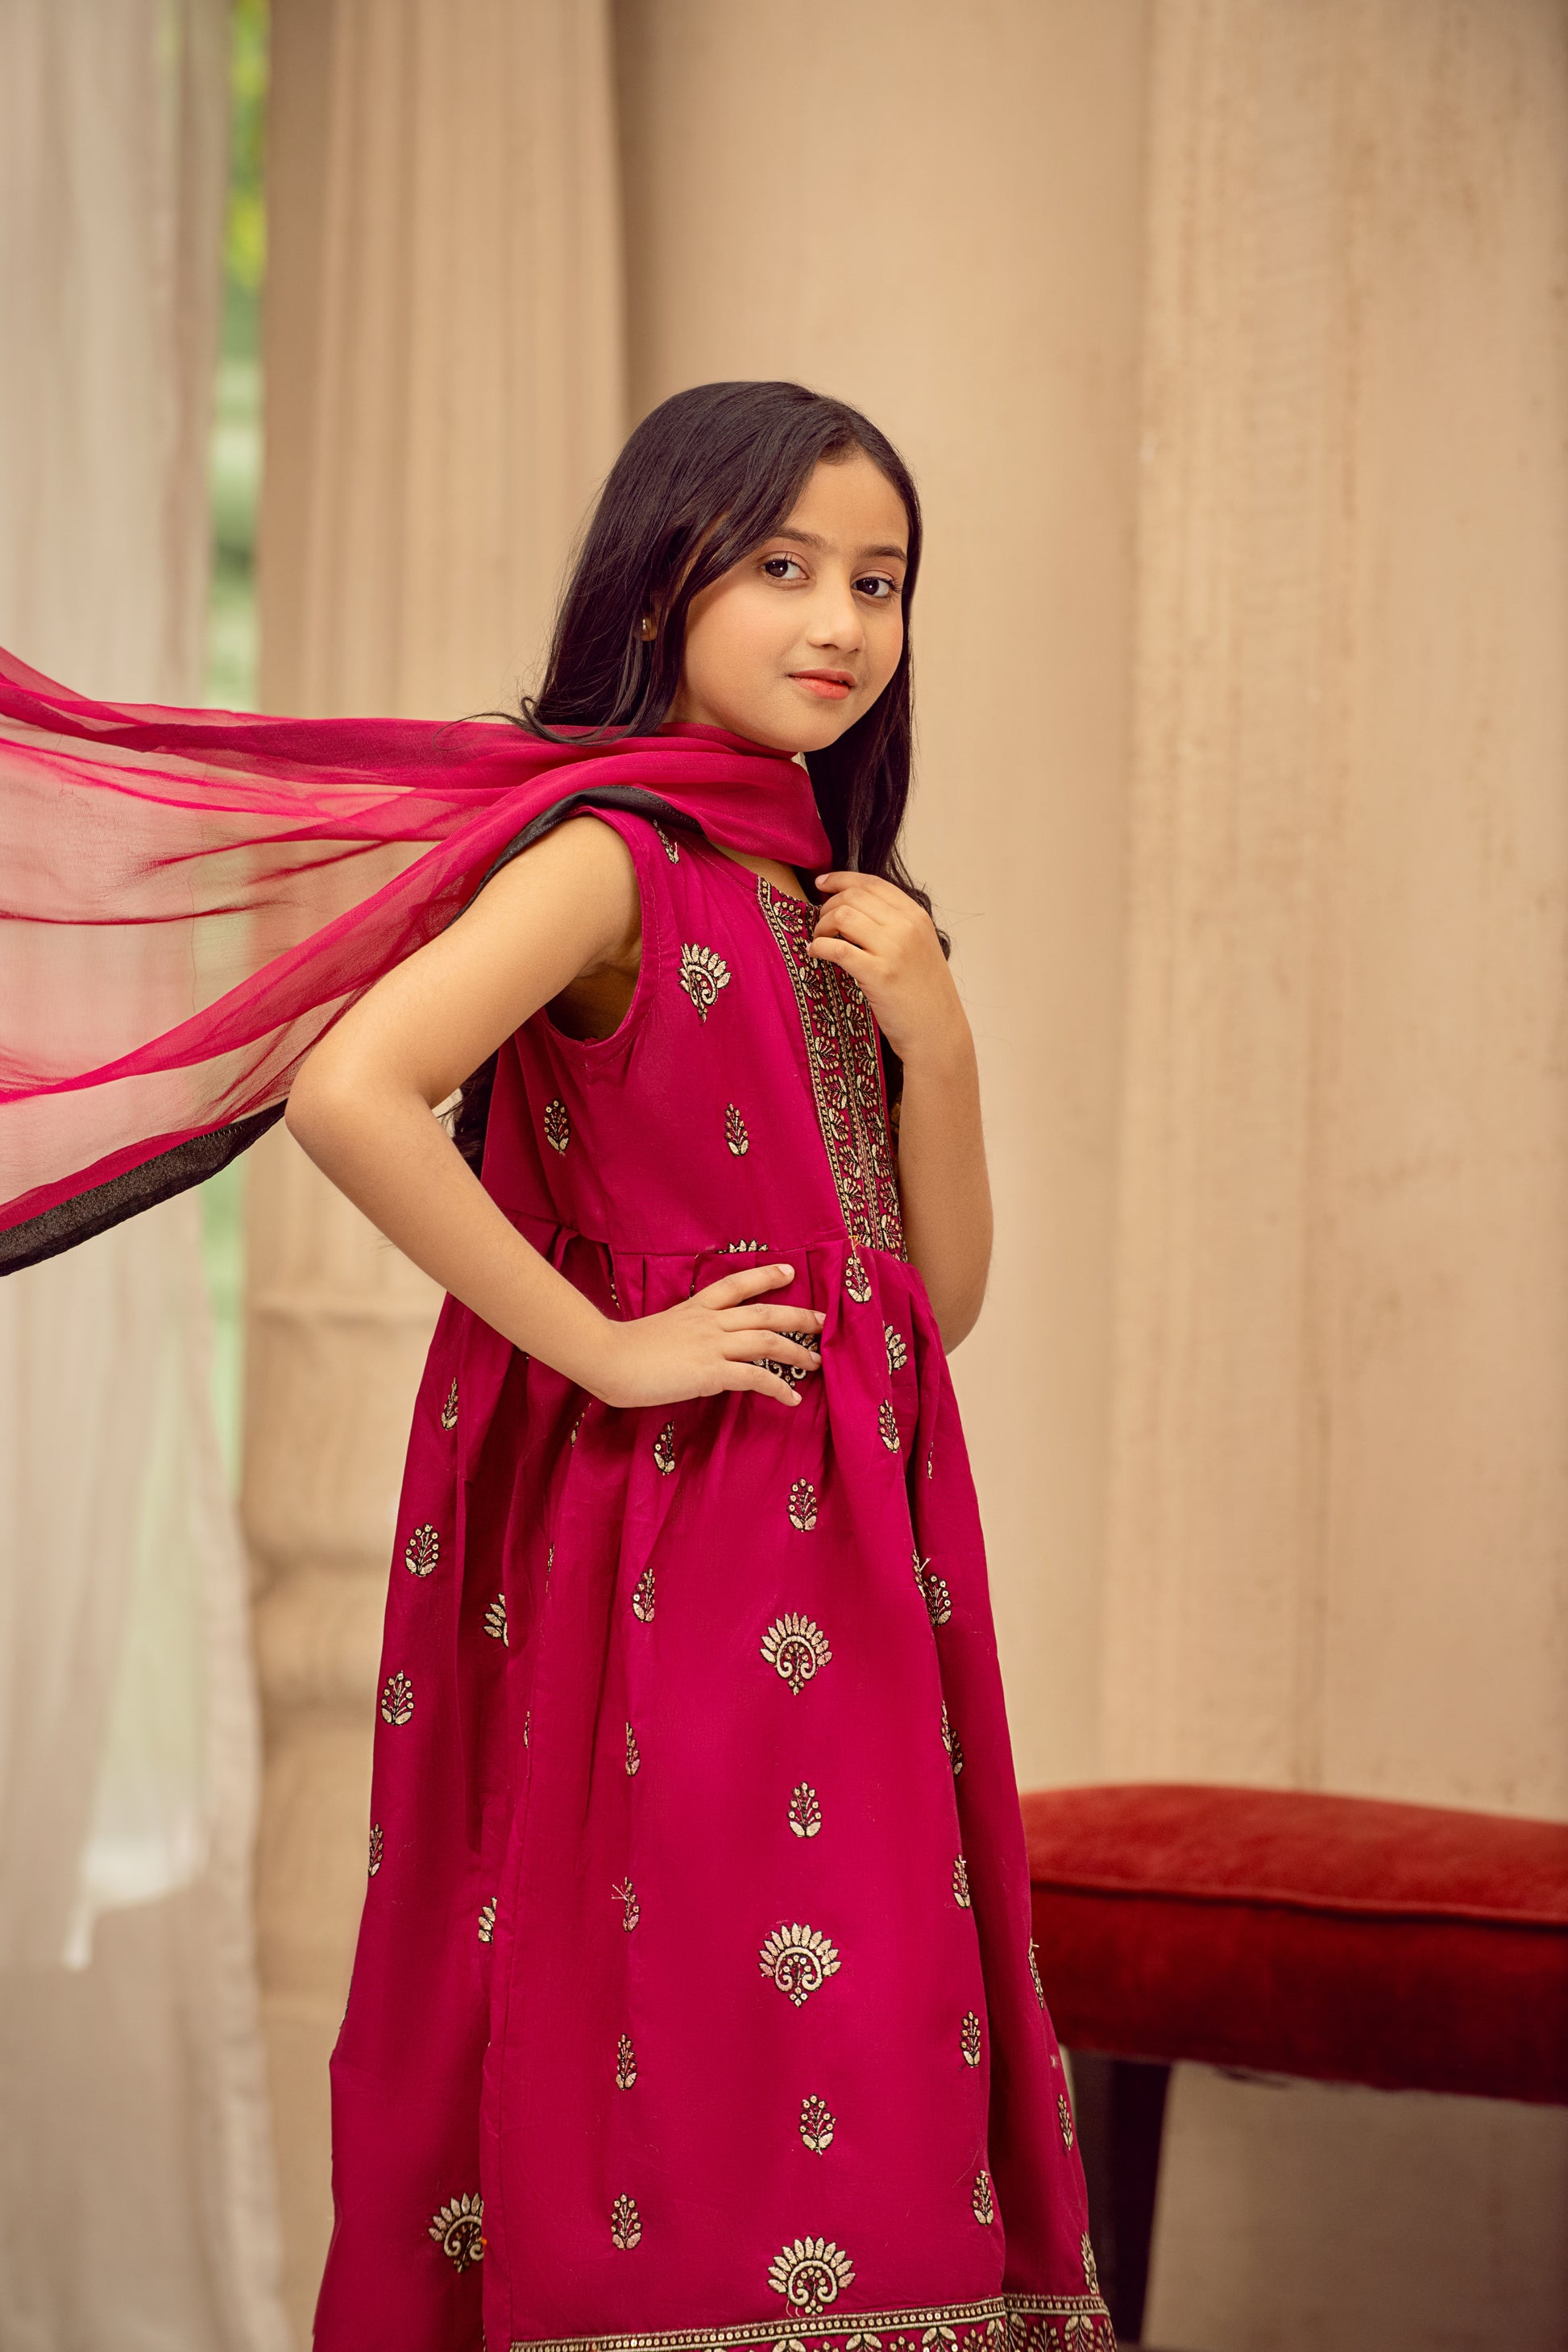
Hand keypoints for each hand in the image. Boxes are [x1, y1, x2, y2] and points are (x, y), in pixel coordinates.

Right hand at [584, 1262, 824, 1411]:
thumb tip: (696, 1351)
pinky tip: (792, 1398)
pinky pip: (755, 1378)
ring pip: (768, 1342)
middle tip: (824, 1321)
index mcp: (695, 1308)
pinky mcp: (711, 1372)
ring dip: (797, 1352)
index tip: (788, 1272)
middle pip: (765, 1313)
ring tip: (816, 1362)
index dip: (765, 1276)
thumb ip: (682, 1336)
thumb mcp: (658, 1332)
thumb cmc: (622, 1349)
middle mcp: (709, 1322)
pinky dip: (778, 1387)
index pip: (736, 1285)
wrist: (606, 1357)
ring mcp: (712, 1345)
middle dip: (799, 1317)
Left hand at [809, 871, 964, 1064]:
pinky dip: (819, 947)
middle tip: (821, 925)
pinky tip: (816, 954)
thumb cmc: (924, 993)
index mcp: (916, 916)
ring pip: (841, 916)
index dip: (841, 879)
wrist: (937, 1031)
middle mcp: (907, 927)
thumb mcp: (920, 947)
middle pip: (852, 897)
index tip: (822, 883)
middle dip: (827, 907)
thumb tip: (854, 906)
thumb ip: (896, 924)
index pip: (872, 883)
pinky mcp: (878, 974)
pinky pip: (837, 948)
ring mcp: (893, 950)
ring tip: (820, 941)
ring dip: (821, 927)